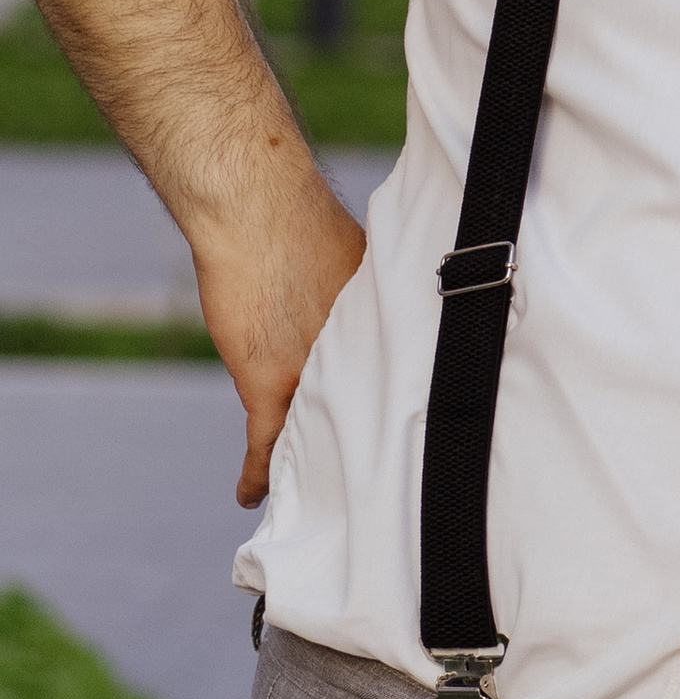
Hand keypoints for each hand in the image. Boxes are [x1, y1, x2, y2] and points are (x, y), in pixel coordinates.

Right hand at [192, 171, 368, 507]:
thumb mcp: (356, 259)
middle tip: (368, 476)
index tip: (407, 435)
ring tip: (314, 487)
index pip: (400, 381)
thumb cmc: (298, 219)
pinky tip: (253, 492)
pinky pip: (264, 445)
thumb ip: (364, 298)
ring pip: (317, 435)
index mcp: (381, 325)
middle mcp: (357, 353)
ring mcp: (311, 371)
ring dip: (312, 460)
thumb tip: (373, 310)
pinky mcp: (267, 384)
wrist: (254, 205)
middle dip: (370, 444)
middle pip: (366, 415)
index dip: (398, 408)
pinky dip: (258, 473)